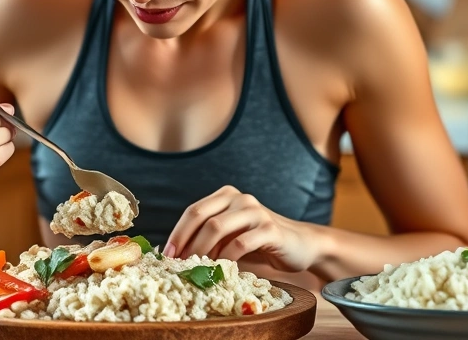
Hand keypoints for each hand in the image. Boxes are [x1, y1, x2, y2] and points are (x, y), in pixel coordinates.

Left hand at [165, 185, 317, 272]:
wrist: (301, 246)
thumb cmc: (260, 243)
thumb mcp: (232, 236)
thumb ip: (210, 238)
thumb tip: (176, 255)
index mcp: (227, 196)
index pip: (193, 211)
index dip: (177, 233)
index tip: (166, 256)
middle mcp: (240, 198)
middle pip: (201, 216)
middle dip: (185, 242)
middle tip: (177, 265)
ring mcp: (255, 211)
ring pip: (217, 228)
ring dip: (202, 251)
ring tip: (196, 270)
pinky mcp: (270, 229)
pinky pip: (240, 244)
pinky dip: (225, 259)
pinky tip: (220, 271)